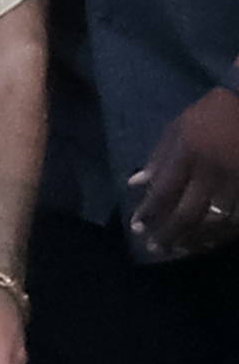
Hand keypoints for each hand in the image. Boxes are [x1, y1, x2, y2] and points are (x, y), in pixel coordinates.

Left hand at [129, 87, 238, 257]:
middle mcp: (212, 171)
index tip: (137, 227)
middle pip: (187, 213)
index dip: (149, 213)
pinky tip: (209, 241)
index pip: (164, 191)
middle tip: (154, 248)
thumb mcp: (179, 127)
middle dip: (168, 234)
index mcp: (189, 152)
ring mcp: (236, 181)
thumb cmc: (212, 114)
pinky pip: (237, 220)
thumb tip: (135, 185)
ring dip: (194, 240)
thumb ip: (158, 157)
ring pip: (214, 223)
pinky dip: (222, 234)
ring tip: (179, 249)